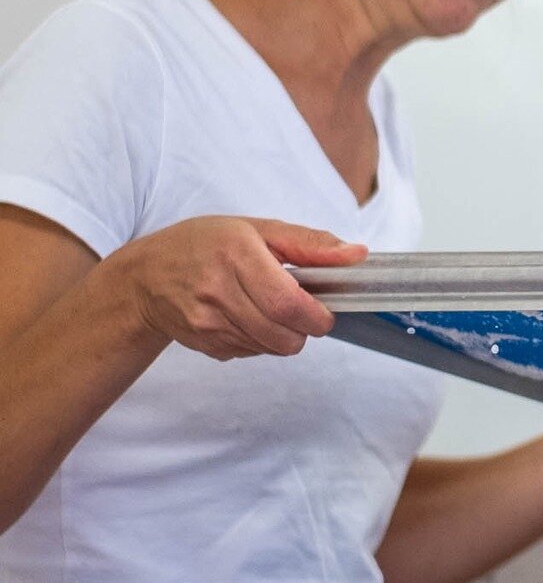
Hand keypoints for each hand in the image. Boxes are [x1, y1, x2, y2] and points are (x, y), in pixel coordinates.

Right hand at [110, 216, 362, 359]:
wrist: (145, 276)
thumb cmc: (205, 245)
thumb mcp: (258, 229)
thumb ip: (311, 244)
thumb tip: (357, 255)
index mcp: (235, 254)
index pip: (288, 304)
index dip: (316, 316)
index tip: (324, 311)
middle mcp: (217, 290)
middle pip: (283, 335)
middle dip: (305, 329)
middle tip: (300, 311)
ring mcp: (206, 322)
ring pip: (271, 347)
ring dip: (282, 334)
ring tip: (267, 308)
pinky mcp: (204, 344)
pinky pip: (251, 353)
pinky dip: (259, 340)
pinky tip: (244, 317)